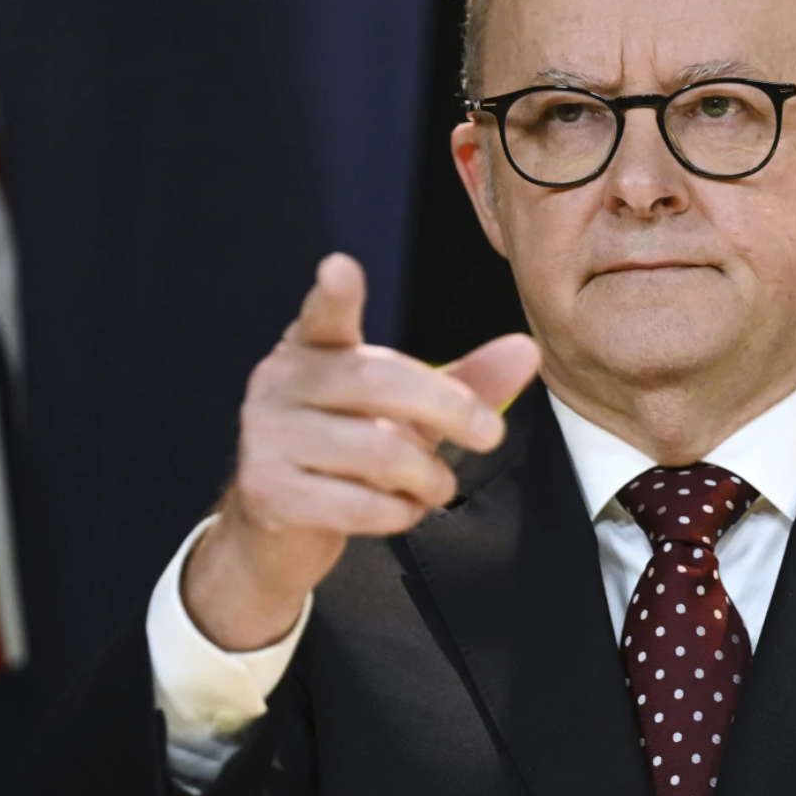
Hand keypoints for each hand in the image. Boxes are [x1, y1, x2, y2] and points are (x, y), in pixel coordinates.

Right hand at [183, 253, 540, 650]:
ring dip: (428, 476)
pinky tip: (403, 510)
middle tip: (492, 434)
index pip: (324, 315)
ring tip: (439, 487)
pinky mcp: (269, 493)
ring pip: (376, 450)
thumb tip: (527, 350)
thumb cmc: (350, 451)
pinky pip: (357, 504)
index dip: (335, 294)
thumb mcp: (410, 411)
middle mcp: (280, 383)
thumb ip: (465, 382)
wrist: (280, 527)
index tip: (341, 267)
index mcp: (314, 349)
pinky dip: (399, 513)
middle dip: (449, 408)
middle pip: (376, 381)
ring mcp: (268, 437)